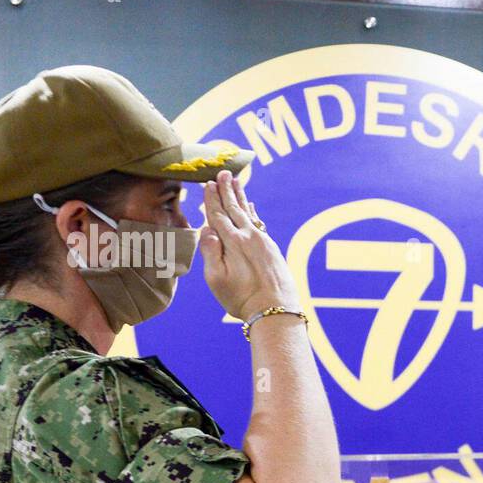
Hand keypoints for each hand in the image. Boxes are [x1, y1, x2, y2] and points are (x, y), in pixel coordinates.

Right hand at [199, 169, 300, 318]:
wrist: (276, 310)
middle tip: (223, 172)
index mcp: (232, 243)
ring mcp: (263, 242)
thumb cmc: (242, 299)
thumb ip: (210, 252)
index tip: (208, 183)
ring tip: (236, 181)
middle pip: (234, 208)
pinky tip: (252, 207)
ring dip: (241, 197)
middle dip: (227, 190)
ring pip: (248, 213)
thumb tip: (206, 229)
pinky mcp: (272, 249)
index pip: (218, 215)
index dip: (212, 199)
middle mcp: (249, 237)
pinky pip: (259, 223)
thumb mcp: (216, 279)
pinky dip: (253, 212)